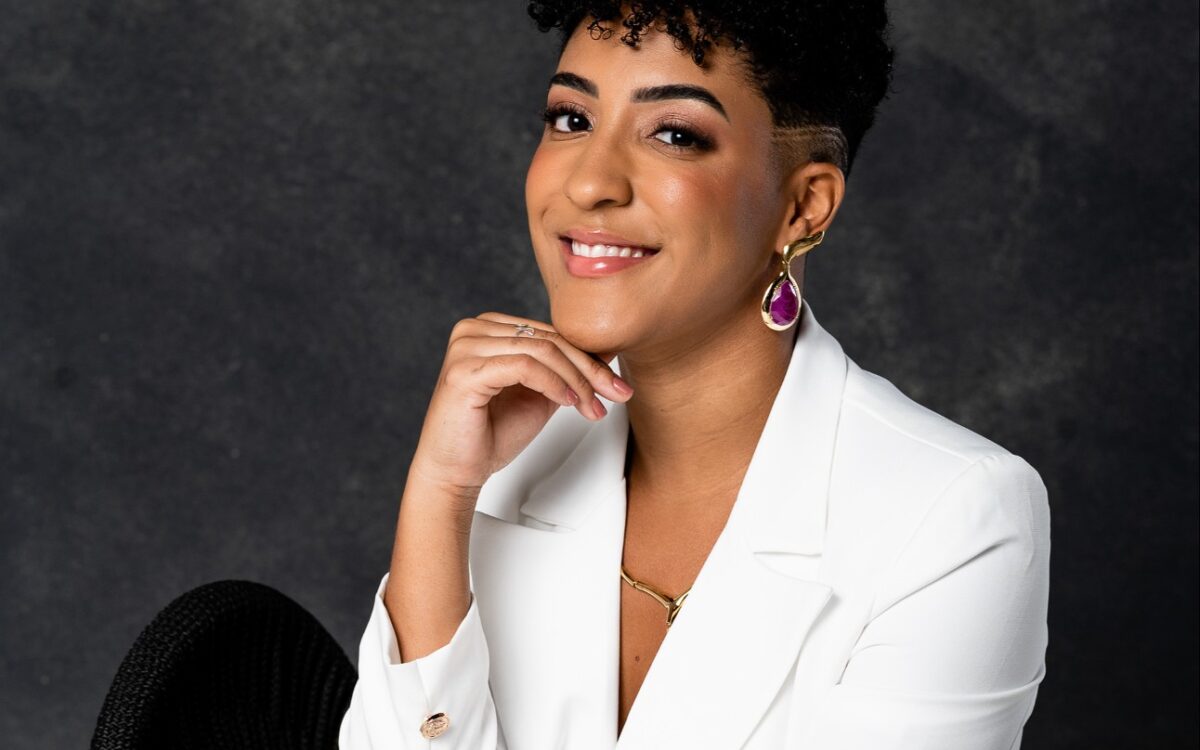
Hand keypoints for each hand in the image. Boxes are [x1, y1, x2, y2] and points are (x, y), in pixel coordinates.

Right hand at [407, 311, 632, 507]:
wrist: (456, 472)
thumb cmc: (490, 435)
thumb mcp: (541, 395)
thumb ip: (565, 371)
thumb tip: (607, 352)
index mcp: (490, 328)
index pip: (550, 333)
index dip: (588, 358)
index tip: (616, 385)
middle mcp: (474, 329)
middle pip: (548, 339)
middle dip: (589, 370)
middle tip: (616, 394)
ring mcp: (465, 346)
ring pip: (540, 350)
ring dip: (576, 380)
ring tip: (593, 406)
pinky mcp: (463, 370)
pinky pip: (523, 366)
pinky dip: (554, 383)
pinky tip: (569, 402)